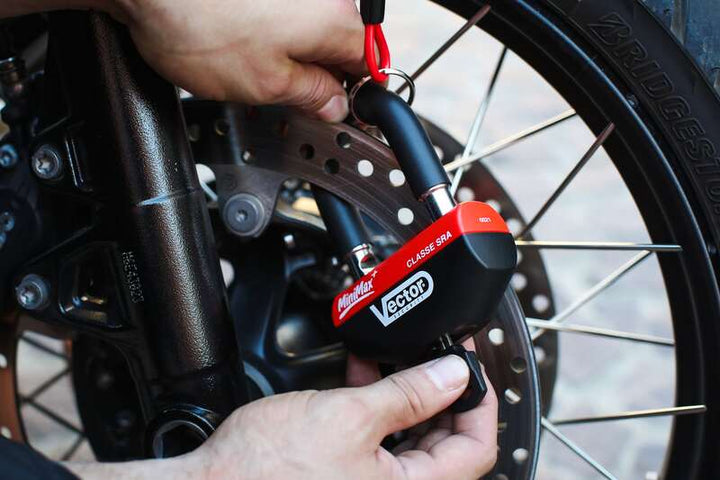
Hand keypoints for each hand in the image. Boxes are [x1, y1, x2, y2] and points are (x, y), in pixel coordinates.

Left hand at [112, 0, 363, 121]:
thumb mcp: (267, 84)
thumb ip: (312, 96)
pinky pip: (283, 15)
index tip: (347, 112)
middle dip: (323, 77)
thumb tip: (335, 104)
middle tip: (296, 105)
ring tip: (258, 78)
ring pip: (309, 30)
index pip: (370, 62)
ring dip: (294, 58)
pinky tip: (243, 53)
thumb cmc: (198, 25)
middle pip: (340, 44)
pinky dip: (272, 37)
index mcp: (334, 20)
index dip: (360, 94)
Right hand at [187, 353, 496, 479]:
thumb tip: (452, 374)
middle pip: (445, 443)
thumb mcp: (349, 416)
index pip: (474, 448)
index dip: (478, 401)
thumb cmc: (265, 472)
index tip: (470, 367)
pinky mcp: (345, 476)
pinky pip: (381, 442)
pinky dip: (380, 408)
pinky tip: (365, 378)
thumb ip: (408, 394)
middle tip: (435, 355)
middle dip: (441, 392)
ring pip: (412, 440)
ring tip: (396, 359)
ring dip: (407, 396)